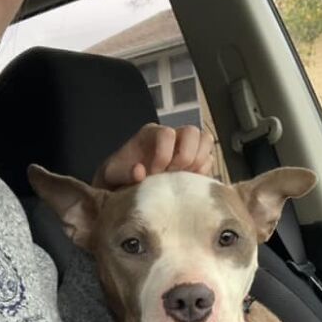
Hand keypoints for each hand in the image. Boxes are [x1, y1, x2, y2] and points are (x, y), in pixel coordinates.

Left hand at [93, 123, 213, 188]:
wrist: (124, 188)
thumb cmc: (118, 178)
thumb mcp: (112, 175)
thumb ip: (123, 173)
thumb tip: (140, 172)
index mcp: (150, 134)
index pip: (167, 133)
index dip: (164, 154)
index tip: (154, 173)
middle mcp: (171, 136)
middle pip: (192, 132)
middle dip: (185, 157)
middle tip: (171, 175)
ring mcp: (185, 147)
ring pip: (205, 141)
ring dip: (197, 162)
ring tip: (181, 179)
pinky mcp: (194, 163)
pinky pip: (209, 160)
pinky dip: (202, 173)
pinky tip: (186, 184)